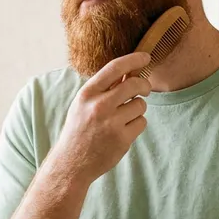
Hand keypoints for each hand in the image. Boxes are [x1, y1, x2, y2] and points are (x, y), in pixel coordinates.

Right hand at [52, 52, 151, 184]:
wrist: (72, 162)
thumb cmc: (80, 129)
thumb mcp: (84, 103)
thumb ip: (105, 88)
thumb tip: (130, 70)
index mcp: (88, 93)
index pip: (115, 67)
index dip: (134, 59)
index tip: (146, 57)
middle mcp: (99, 106)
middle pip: (134, 84)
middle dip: (144, 85)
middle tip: (145, 90)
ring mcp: (111, 123)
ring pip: (140, 105)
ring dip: (137, 109)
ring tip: (123, 118)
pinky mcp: (122, 139)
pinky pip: (142, 122)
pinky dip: (137, 125)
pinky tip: (124, 131)